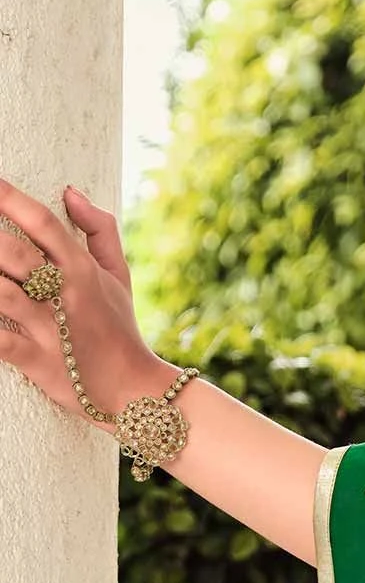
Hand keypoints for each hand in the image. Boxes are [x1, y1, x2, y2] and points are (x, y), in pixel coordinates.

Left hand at [0, 179, 165, 424]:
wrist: (134, 389)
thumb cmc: (120, 328)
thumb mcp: (119, 275)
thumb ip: (100, 230)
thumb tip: (71, 193)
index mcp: (83, 269)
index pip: (43, 222)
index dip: (9, 197)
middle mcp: (66, 295)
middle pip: (14, 253)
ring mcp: (50, 329)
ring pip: (1, 294)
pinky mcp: (38, 361)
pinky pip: (1, 343)